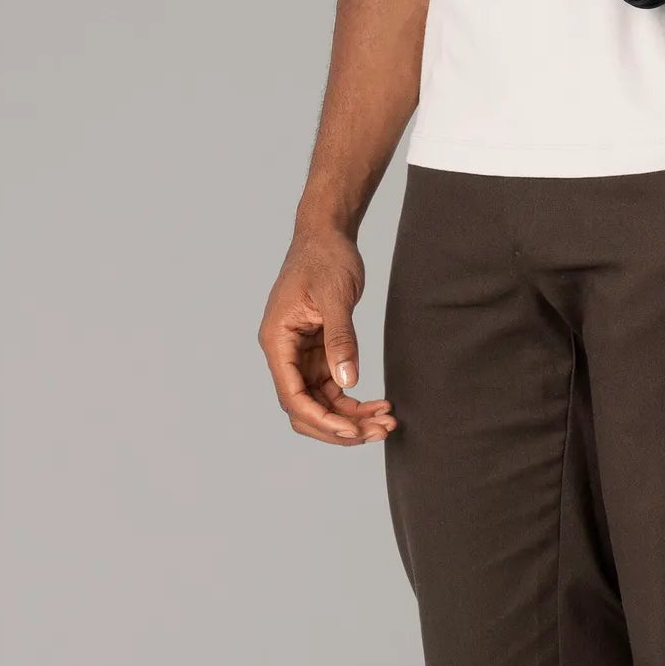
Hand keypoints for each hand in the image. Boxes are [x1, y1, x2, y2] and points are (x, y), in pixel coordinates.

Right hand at [258, 227, 396, 445]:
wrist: (328, 233)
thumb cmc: (325, 257)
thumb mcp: (335, 296)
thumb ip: (340, 338)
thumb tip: (347, 382)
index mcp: (277, 340)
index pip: (292, 395)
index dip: (320, 419)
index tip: (351, 431)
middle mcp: (284, 353)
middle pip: (305, 408)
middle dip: (339, 426)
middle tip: (378, 432)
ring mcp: (301, 355)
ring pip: (321, 402)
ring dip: (351, 417)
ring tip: (387, 422)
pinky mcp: (318, 352)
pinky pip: (333, 387)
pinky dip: (354, 401)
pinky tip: (380, 406)